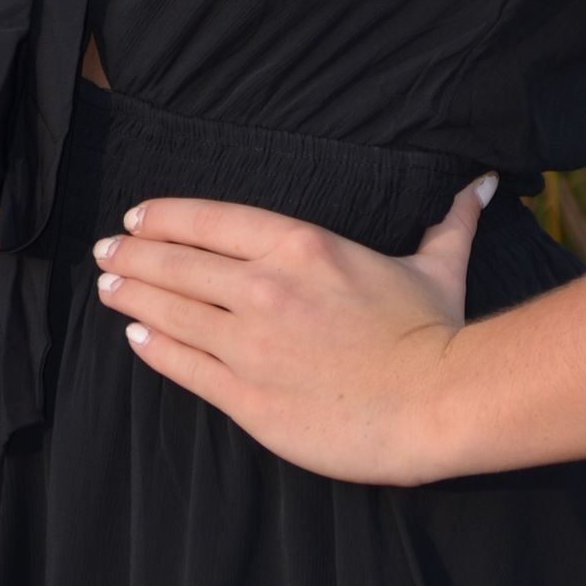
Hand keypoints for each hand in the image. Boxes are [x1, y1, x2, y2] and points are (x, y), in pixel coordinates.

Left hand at [89, 171, 497, 486]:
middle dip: (133, 254)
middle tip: (105, 251)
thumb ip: (448, 221)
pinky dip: (153, 348)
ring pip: (170, 312)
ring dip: (131, 296)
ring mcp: (251, 344)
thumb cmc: (435, 332)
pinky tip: (135, 337)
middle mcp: (266, 287)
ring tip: (107, 288)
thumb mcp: (437, 265)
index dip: (165, 216)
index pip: (211, 219)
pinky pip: (183, 365)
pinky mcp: (248, 397)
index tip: (138, 216)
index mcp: (302, 245)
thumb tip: (480, 182)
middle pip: (178, 263)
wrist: (435, 403)